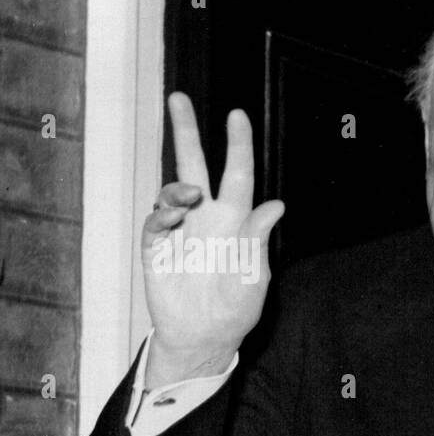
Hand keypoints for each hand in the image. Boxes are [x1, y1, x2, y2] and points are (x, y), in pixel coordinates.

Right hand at [141, 92, 284, 385]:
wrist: (205, 337)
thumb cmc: (237, 308)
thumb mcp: (256, 276)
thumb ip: (259, 241)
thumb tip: (276, 206)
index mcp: (237, 220)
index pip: (238, 175)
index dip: (238, 145)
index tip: (236, 115)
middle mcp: (207, 217)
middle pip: (194, 165)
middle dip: (185, 132)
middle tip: (179, 98)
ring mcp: (180, 230)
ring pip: (173, 189)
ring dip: (180, 185)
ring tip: (190, 197)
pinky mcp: (157, 247)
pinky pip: (155, 221)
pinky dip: (162, 214)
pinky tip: (172, 218)